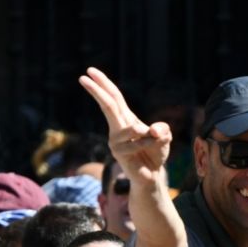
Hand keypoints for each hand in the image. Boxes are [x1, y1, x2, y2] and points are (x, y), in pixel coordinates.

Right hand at [79, 67, 171, 190]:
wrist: (152, 175)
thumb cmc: (155, 152)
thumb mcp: (164, 136)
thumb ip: (162, 129)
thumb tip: (153, 130)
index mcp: (126, 118)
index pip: (113, 97)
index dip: (104, 84)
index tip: (90, 71)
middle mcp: (117, 127)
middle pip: (108, 104)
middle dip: (97, 90)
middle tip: (83, 76)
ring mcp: (115, 140)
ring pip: (133, 128)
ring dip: (149, 135)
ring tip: (155, 140)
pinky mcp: (118, 152)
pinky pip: (137, 144)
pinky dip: (149, 144)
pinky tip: (150, 149)